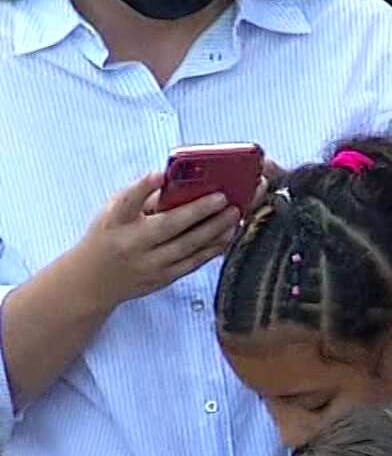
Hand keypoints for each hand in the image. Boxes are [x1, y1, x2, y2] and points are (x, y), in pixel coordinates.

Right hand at [67, 172, 244, 309]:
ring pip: (188, 246)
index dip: (142, 188)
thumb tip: (177, 180)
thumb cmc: (109, 236)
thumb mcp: (113, 213)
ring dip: (215, 229)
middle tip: (224, 197)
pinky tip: (229, 234)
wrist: (93, 281)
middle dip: (199, 211)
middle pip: (168, 226)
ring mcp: (149, 264)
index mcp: (115, 222)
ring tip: (235, 213)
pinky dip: (214, 248)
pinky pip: (194, 262)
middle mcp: (132, 244)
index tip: (158, 175)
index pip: (127, 202)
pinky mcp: (164, 278)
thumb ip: (140, 198)